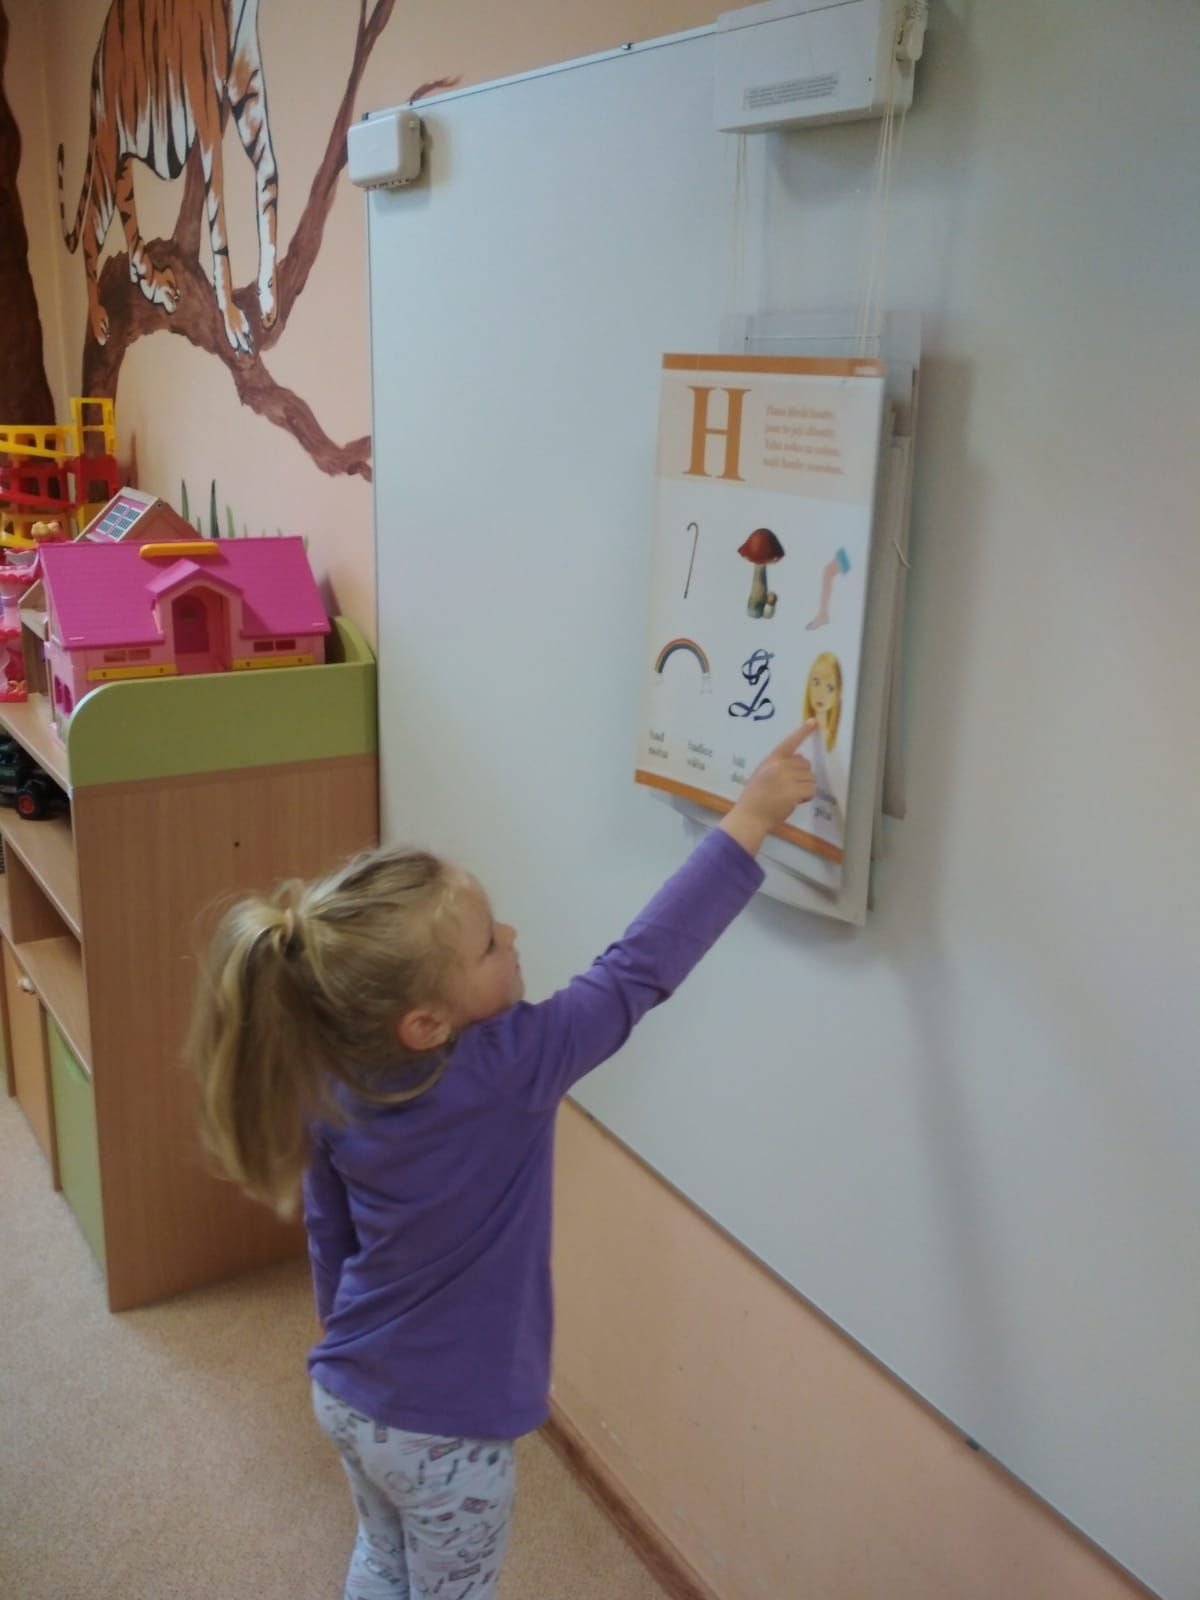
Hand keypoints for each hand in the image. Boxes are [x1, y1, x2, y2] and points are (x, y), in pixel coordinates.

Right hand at [720, 721, 817, 855]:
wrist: (750, 816)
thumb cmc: (754, 798)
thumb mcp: (762, 774)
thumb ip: (778, 766)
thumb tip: (799, 761)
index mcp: (771, 759)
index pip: (790, 742)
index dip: (803, 731)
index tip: (814, 721)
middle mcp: (780, 765)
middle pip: (806, 764)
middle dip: (802, 776)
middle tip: (789, 788)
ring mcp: (787, 778)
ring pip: (810, 778)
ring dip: (805, 788)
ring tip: (790, 796)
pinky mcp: (794, 791)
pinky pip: (811, 790)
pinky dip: (807, 797)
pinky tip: (795, 802)